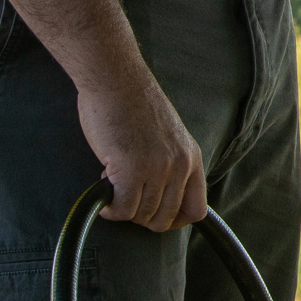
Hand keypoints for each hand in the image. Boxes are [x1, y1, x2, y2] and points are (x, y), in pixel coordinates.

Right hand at [76, 63, 206, 230]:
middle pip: (165, 218)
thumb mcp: (167, 136)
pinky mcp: (131, 171)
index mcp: (192, 156)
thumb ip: (170, 164)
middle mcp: (180, 165)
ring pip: (142, 216)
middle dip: (142, 216)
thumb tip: (159, 197)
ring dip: (123, 208)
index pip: (197, 210)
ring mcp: (157, 169)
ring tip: (114, 183)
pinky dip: (110, 210)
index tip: (154, 215)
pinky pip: (123, 210)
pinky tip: (103, 197)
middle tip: (126, 197)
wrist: (114, 79)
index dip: (174, 221)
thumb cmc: (132, 103)